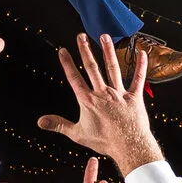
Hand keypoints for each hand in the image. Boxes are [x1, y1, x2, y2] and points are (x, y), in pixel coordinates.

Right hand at [37, 34, 162, 173]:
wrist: (129, 146)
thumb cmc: (104, 141)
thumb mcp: (77, 134)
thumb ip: (58, 125)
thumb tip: (40, 122)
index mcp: (88, 100)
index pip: (74, 77)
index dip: (67, 63)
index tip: (62, 50)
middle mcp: (103, 93)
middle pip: (92, 67)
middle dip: (85, 50)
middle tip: (81, 36)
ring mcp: (119, 93)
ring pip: (113, 67)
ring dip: (108, 51)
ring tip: (104, 36)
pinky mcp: (134, 97)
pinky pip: (138, 78)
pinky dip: (140, 66)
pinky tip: (141, 53)